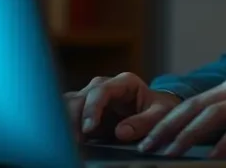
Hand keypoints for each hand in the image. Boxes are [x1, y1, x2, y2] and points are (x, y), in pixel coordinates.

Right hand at [64, 72, 182, 142]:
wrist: (157, 111)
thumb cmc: (160, 109)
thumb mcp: (160, 114)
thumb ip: (144, 121)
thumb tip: (121, 132)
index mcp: (124, 83)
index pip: (101, 90)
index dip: (92, 108)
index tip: (88, 129)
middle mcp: (104, 87)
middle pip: (79, 97)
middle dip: (72, 118)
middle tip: (73, 141)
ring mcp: (91, 99)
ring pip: (68, 105)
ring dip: (64, 123)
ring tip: (67, 142)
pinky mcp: (84, 113)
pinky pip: (67, 117)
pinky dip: (64, 128)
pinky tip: (65, 142)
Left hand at [137, 75, 225, 158]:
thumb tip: (194, 139)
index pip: (193, 103)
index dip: (167, 121)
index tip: (147, 140)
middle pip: (196, 106)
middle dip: (167, 128)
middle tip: (147, 148)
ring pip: (212, 116)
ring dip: (187, 137)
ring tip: (170, 155)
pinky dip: (222, 145)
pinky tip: (211, 159)